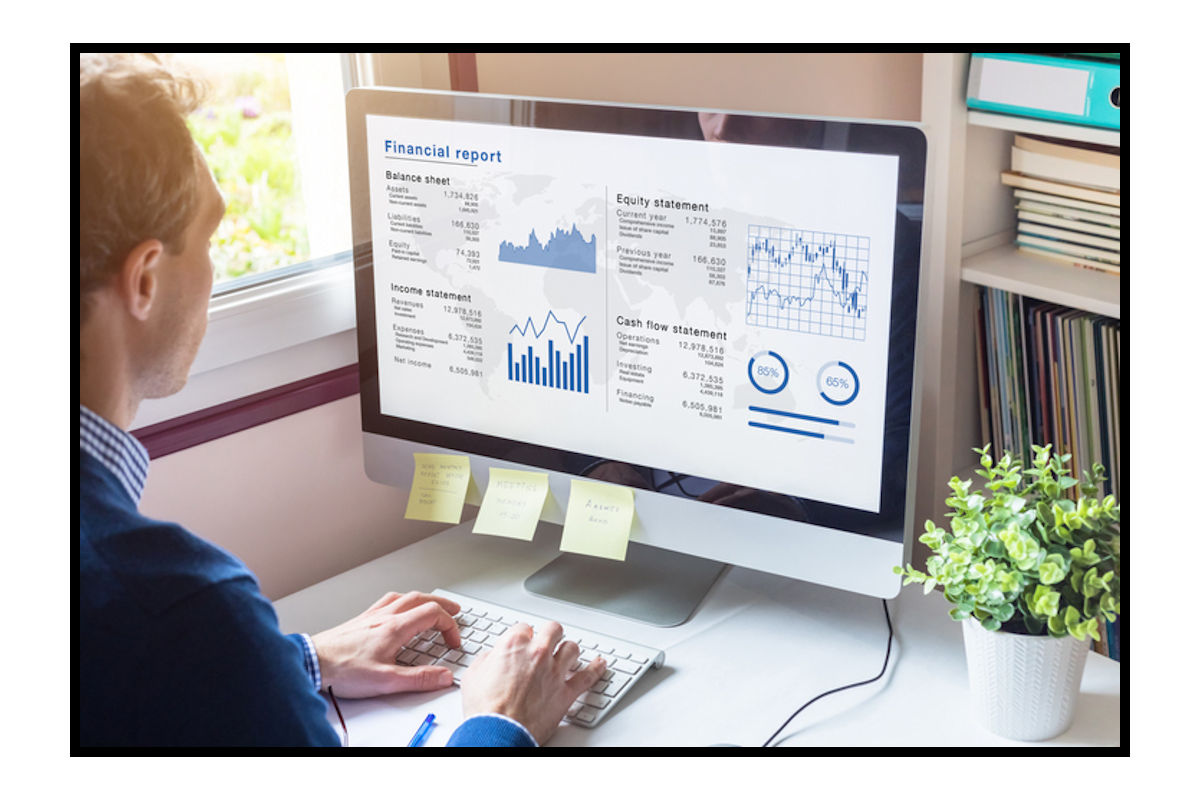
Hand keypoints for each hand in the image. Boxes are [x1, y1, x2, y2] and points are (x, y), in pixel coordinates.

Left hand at [310, 591, 461, 697]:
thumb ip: (418, 679)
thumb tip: (443, 676)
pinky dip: (402, 600)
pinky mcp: (361, 619)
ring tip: (432, 605)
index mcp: (395, 627)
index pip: (433, 614)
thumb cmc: (343, 670)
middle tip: (455, 611)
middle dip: (442, 605)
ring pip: (404, 596)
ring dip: (423, 599)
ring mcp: (372, 615)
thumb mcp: (386, 681)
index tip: (453, 642)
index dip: (450, 626)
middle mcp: (384, 616)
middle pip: (421, 599)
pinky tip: (399, 607)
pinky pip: (388, 600)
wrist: (312, 661)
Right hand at [459, 620, 606, 744]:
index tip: (523, 641)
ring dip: (568, 650)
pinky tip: (600, 664)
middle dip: (550, 634)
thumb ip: (487, 659)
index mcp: (514, 645)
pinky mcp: (566, 692)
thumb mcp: (474, 675)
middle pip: (553, 630)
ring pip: (572, 648)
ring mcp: (555, 672)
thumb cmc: (485, 708)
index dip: (523, 635)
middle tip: (548, 640)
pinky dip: (596, 669)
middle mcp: (538, 653)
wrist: (498, 732)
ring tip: (566, 653)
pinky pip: (588, 676)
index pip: (524, 627)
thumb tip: (492, 657)